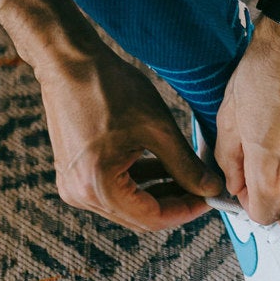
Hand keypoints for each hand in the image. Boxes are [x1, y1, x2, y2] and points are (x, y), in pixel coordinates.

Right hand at [35, 49, 222, 231]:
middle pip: (139, 215)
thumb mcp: (157, 128)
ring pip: (128, 204)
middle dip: (175, 203)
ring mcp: (73, 185)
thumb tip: (211, 189)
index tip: (210, 199)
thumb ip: (186, 165)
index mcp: (98, 186)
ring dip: (159, 192)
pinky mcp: (74, 173)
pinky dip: (139, 181)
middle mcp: (80, 194)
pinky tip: (163, 166)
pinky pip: (113, 189)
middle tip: (204, 188)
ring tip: (189, 175)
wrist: (68, 63)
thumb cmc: (108, 87)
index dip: (186, 211)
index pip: (152, 218)